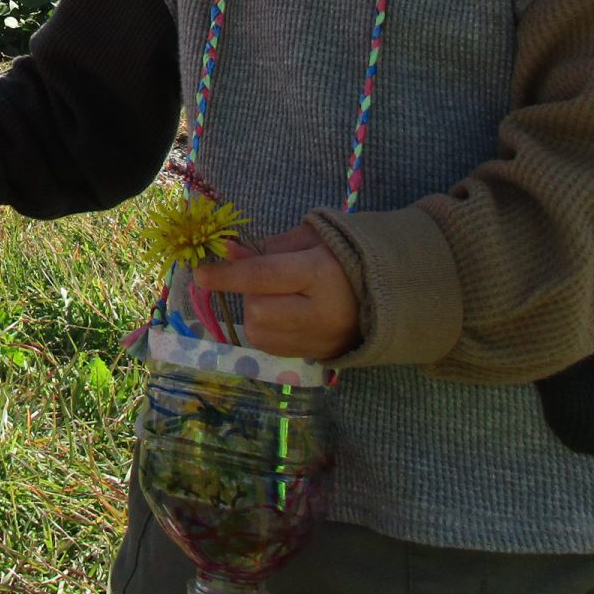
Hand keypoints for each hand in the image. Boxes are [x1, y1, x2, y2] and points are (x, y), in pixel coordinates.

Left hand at [191, 223, 360, 360]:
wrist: (393, 289)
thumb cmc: (347, 254)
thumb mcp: (312, 237)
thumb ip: (269, 247)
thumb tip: (229, 254)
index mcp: (322, 274)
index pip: (263, 277)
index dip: (227, 275)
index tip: (200, 273)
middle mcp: (322, 314)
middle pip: (259, 312)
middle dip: (249, 295)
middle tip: (263, 281)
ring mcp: (322, 341)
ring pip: (262, 335)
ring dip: (256, 314)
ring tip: (278, 298)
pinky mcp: (321, 356)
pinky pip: (274, 347)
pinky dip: (268, 329)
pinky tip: (284, 314)